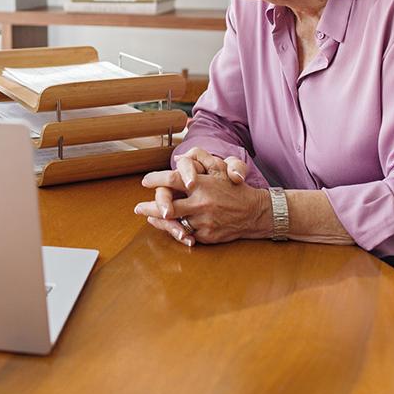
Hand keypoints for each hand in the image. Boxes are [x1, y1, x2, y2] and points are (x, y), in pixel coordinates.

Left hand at [136, 151, 263, 245]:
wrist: (255, 213)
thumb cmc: (235, 188)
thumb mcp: (221, 168)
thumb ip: (201, 159)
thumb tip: (179, 157)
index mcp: (203, 185)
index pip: (172, 180)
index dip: (156, 179)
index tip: (145, 181)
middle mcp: (201, 203)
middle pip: (167, 206)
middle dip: (149, 207)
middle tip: (138, 207)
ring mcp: (203, 222)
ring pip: (174, 223)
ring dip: (158, 221)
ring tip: (148, 217)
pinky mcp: (207, 236)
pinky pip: (186, 234)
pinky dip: (175, 230)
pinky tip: (167, 226)